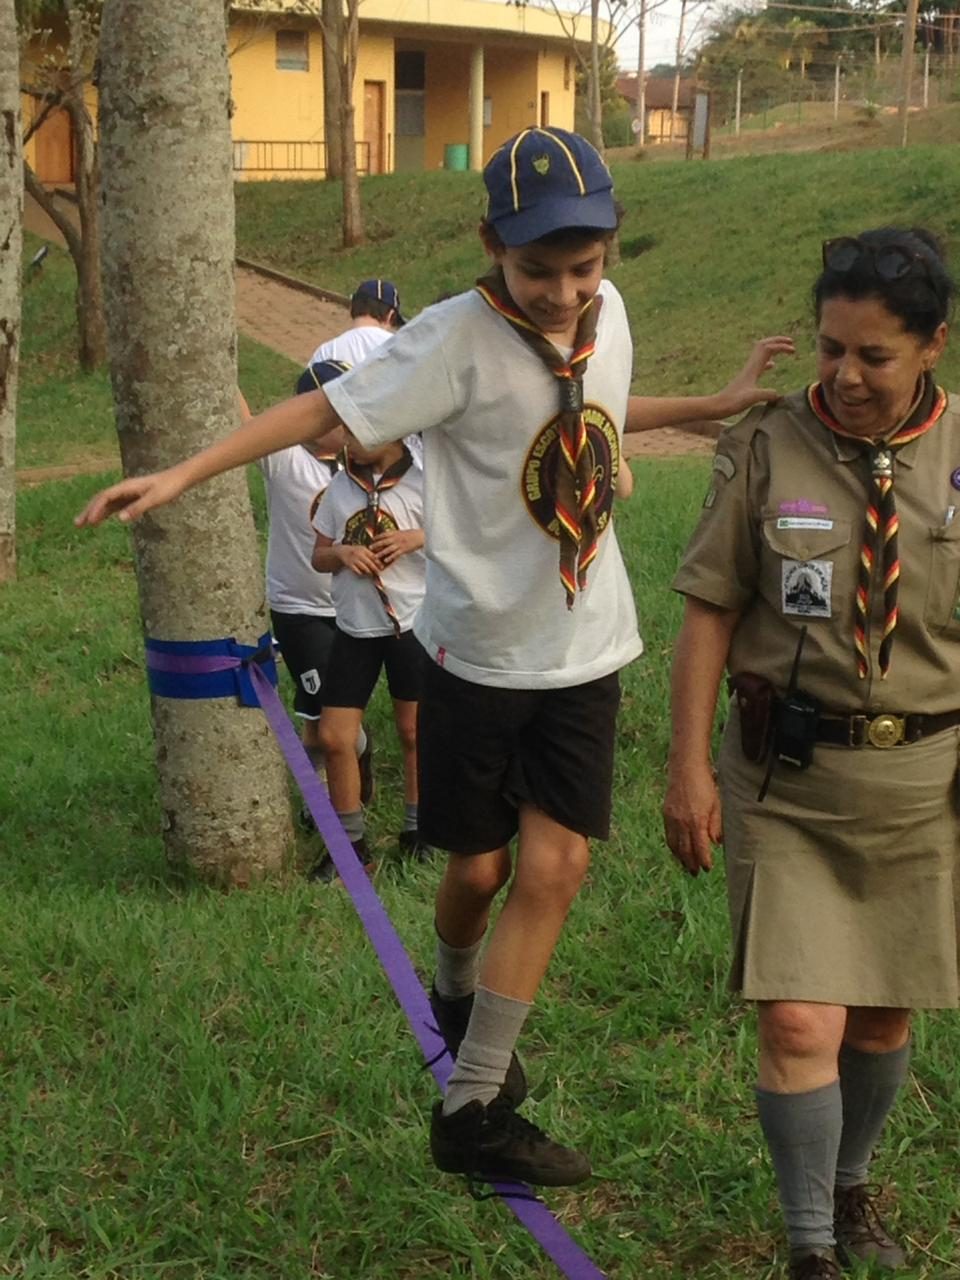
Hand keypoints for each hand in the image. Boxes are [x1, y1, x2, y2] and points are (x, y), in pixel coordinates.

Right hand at [74, 468, 187, 526]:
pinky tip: (100, 520)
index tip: (90, 521)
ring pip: (107, 503)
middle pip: (101, 499)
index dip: (96, 509)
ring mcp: (128, 493)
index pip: (106, 497)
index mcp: (127, 486)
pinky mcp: (133, 497)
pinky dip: (105, 513)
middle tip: (77, 524)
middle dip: (88, 511)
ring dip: (94, 512)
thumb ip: (138, 508)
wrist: (179, 479)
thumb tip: (120, 519)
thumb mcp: (154, 499)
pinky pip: (115, 506)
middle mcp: (124, 488)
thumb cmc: (168, 487)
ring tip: (83, 524)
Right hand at [337, 544, 382, 575]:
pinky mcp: (349, 564)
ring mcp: (354, 559)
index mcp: (363, 550)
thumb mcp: (363, 549)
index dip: (378, 562)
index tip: (382, 567)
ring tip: (371, 573)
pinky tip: (362, 573)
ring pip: (364, 568)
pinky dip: (361, 573)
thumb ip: (370, 554)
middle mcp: (359, 554)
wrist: (342, 551)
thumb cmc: (356, 551)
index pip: (373, 556)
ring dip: (368, 572)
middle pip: (369, 563)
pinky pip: (357, 571)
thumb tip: (381, 561)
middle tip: (378, 573)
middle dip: (375, 569)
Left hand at [369, 529, 421, 565]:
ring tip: (375, 557)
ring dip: (381, 553)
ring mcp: (399, 544)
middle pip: (384, 541)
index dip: (378, 536)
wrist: (420, 536)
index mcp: (395, 533)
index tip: (372, 539)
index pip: (384, 534)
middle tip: (369, 548)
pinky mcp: (403, 550)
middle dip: (376, 545)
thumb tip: (388, 535)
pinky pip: (395, 554)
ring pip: (388, 549)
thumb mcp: (402, 532)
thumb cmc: (412, 534)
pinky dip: (390, 557)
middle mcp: (396, 538)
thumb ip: (395, 534)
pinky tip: (385, 560)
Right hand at [662, 760, 721, 876]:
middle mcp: (682, 823)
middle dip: (691, 863)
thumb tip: (716, 842)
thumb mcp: (716, 804)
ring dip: (680, 858)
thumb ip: (716, 825)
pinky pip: (668, 835)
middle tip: (696, 873)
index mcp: (697, 821)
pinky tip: (677, 850)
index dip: (703, 860)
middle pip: (685, 850)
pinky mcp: (666, 814)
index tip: (707, 868)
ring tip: (686, 866)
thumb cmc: (704, 784)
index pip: (700, 848)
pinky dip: (672, 846)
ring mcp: (672, 819)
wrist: (685, 768)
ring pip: (674, 845)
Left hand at [713, 336, 795, 417]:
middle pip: (764, 345)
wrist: (716, 407)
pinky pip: (759, 365)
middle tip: (791, 342)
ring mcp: (748, 372)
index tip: (794, 350)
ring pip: (761, 354)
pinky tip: (772, 365)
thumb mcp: (751, 398)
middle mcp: (750, 367)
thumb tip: (779, 394)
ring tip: (785, 350)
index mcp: (752, 368)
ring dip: (773, 349)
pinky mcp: (746, 379)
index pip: (768, 348)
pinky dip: (767, 362)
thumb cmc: (731, 403)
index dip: (781, 346)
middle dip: (777, 341)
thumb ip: (766, 394)